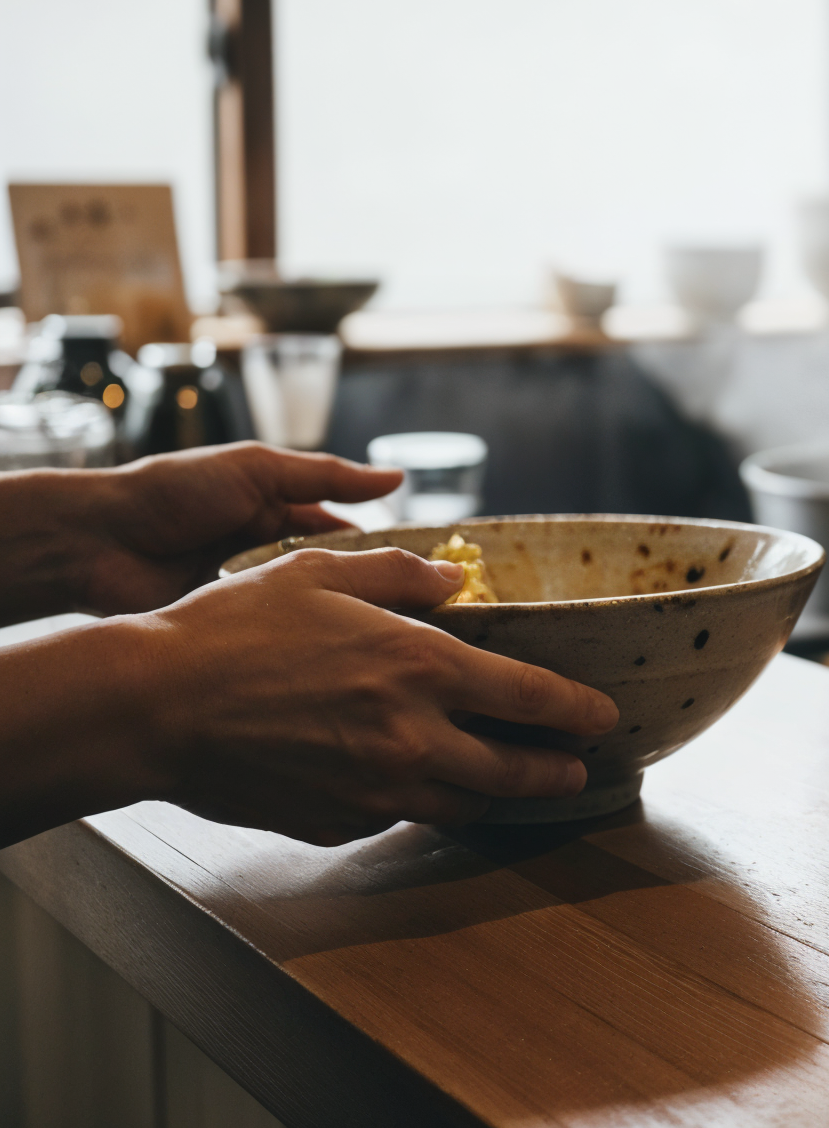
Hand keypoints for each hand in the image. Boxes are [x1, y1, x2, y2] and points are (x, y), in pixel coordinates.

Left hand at [72, 443, 403, 614]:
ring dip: (340, 622)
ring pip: (312, 613)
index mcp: (281, 513)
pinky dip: (299, 645)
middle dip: (373, 594)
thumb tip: (396, 478)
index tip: (433, 575)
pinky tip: (336, 658)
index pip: (350, 535)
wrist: (95, 541)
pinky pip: (274, 639)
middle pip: (337, 579)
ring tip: (388, 641)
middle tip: (422, 617)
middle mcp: (272, 557)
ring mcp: (251, 598)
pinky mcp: (228, 630)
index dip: (389, 552)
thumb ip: (324, 475)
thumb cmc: (171, 492)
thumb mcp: (256, 468)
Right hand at [117, 546, 616, 843]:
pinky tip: (419, 786)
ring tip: (515, 784)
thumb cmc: (233, 629)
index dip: (578, 711)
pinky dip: (417, 802)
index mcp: (423, 669)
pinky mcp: (335, 824)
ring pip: (463, 804)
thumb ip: (402, 575)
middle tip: (576, 769)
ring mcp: (375, 791)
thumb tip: (456, 580)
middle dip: (556, 772)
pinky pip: (395, 817)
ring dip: (496, 795)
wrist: (151, 707)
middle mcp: (413, 739)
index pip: (534, 699)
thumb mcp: (323, 572)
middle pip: (515, 771)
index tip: (602, 716)